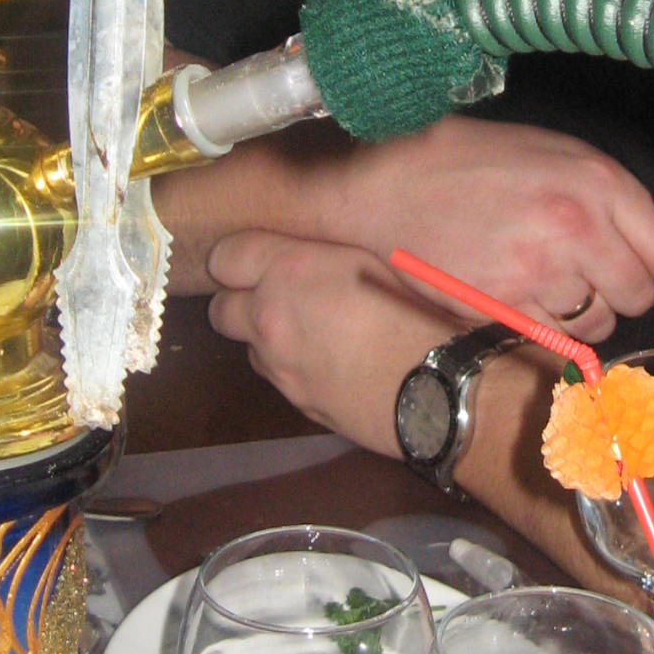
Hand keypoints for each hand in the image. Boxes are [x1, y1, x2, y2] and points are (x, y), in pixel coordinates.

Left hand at [206, 231, 455, 454]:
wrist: (433, 389)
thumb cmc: (413, 312)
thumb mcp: (369, 259)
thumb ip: (319, 256)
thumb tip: (301, 252)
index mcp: (288, 272)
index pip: (224, 257)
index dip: (240, 257)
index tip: (260, 258)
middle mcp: (269, 319)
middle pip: (220, 308)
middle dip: (240, 300)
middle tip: (277, 296)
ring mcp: (278, 367)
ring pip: (249, 346)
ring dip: (268, 337)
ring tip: (311, 334)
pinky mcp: (295, 402)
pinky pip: (278, 377)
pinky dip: (292, 367)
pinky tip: (330, 365)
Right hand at [335, 114, 653, 347]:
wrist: (389, 180)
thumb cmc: (469, 160)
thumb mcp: (553, 154)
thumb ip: (604, 200)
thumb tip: (639, 256)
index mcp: (599, 183)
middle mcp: (580, 227)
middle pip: (634, 297)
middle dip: (616, 294)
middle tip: (579, 273)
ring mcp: (542, 269)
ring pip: (594, 324)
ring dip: (577, 313)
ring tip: (534, 274)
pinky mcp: (505, 306)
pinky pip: (551, 339)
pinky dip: (540, 327)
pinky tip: (511, 292)